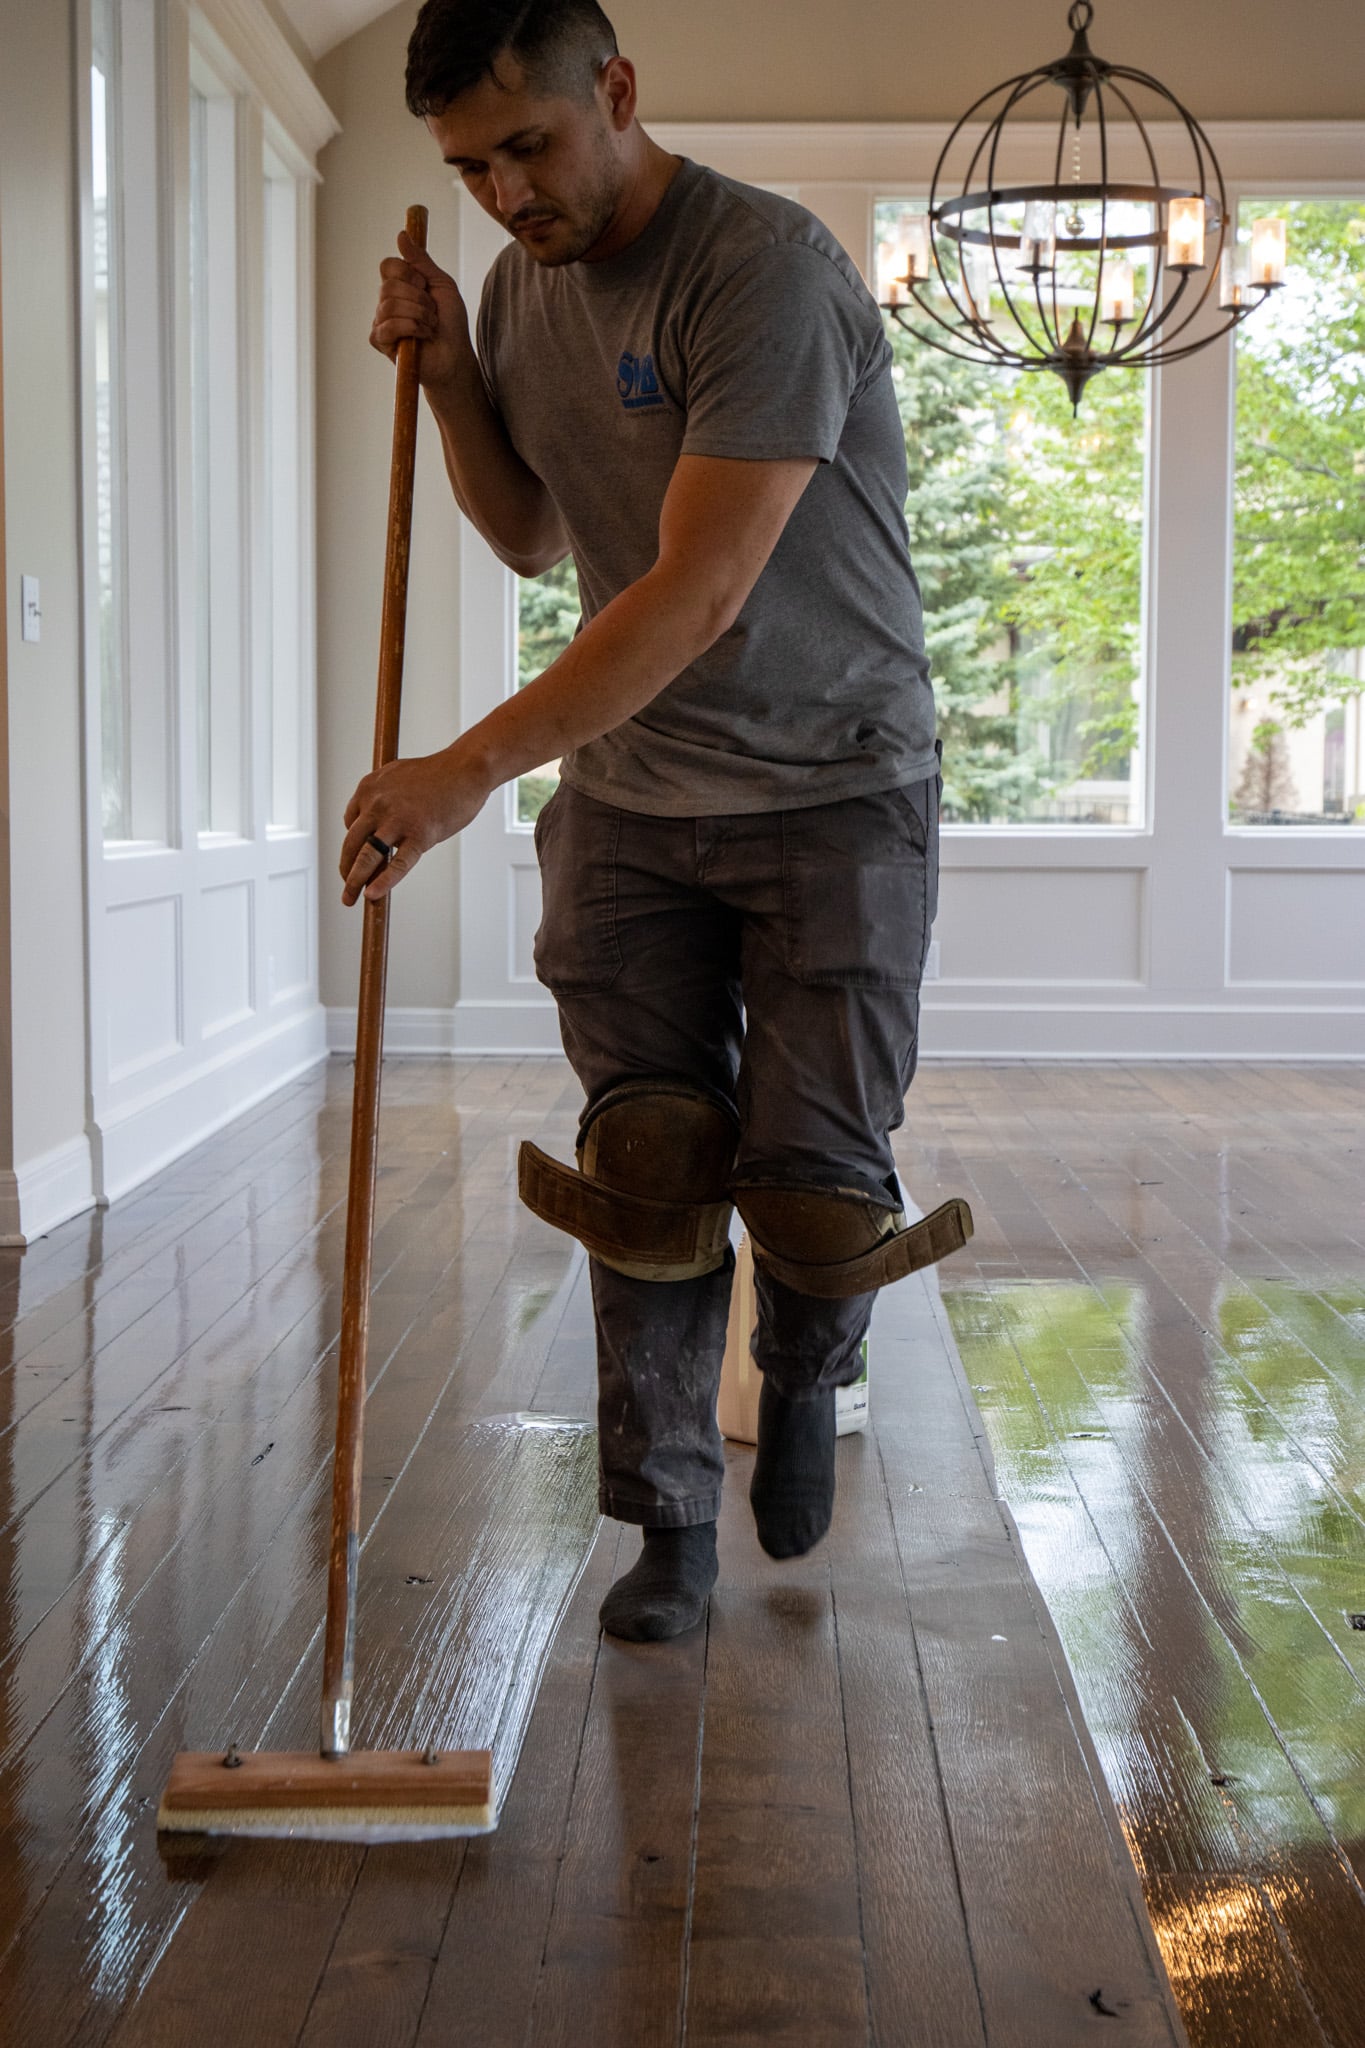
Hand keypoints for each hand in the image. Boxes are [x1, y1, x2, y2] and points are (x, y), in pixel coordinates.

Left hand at [340, 744, 490, 906]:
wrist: (467, 769)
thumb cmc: (438, 775)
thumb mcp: (397, 777)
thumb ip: (383, 798)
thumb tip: (377, 828)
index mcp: (369, 788)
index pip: (351, 823)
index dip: (354, 845)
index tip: (358, 860)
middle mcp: (377, 803)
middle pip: (352, 843)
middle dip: (346, 869)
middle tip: (346, 888)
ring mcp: (398, 820)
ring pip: (367, 856)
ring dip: (355, 881)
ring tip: (349, 898)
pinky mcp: (420, 834)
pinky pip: (398, 863)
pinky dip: (384, 882)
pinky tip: (373, 895)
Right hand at [369, 231, 471, 394]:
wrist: (455, 356)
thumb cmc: (451, 323)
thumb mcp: (440, 284)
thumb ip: (421, 260)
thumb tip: (401, 233)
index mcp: (399, 286)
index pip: (388, 265)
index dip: (408, 272)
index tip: (425, 285)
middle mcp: (386, 301)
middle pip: (389, 285)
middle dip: (419, 298)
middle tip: (432, 311)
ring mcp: (381, 321)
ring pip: (389, 305)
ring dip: (418, 314)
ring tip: (431, 325)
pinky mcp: (380, 341)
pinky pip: (387, 326)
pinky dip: (412, 328)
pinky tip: (423, 335)